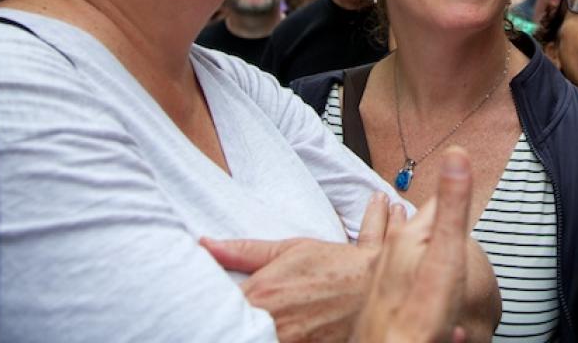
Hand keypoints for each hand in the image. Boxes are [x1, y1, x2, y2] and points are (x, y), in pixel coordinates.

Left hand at [201, 192, 391, 342]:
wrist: (373, 288)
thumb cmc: (333, 265)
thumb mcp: (290, 249)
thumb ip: (243, 250)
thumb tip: (204, 244)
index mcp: (260, 294)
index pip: (217, 304)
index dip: (209, 304)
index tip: (205, 300)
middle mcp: (270, 322)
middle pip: (231, 328)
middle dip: (226, 321)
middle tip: (224, 316)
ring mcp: (287, 342)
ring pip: (252, 338)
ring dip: (249, 331)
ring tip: (261, 318)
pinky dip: (269, 338)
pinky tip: (276, 329)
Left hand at [351, 148, 473, 342]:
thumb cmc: (418, 314)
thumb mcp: (445, 255)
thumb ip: (452, 206)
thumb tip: (456, 154)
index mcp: (409, 237)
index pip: (436, 203)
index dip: (452, 188)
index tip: (460, 166)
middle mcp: (392, 253)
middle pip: (417, 225)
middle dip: (431, 212)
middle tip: (438, 191)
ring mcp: (386, 278)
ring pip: (400, 246)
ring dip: (404, 228)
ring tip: (394, 209)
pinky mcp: (383, 301)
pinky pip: (397, 275)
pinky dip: (400, 262)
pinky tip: (404, 269)